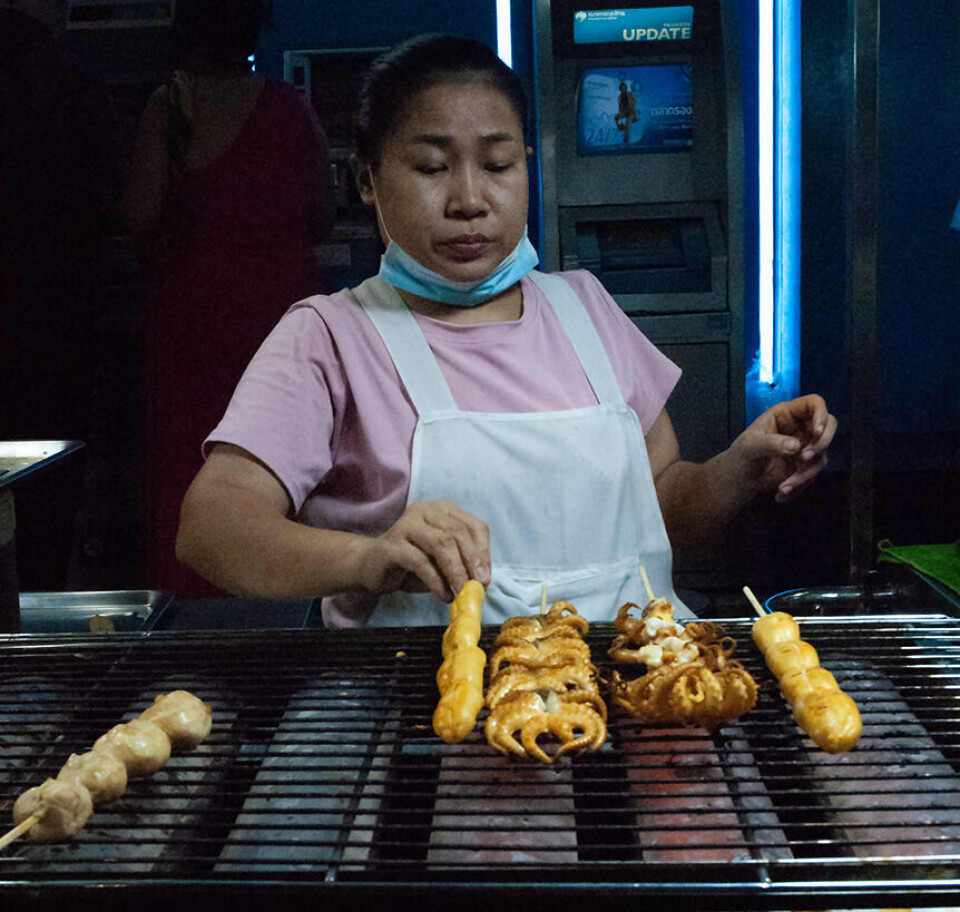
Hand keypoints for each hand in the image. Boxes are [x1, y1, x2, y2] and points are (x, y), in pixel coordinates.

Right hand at [361, 500, 489, 601]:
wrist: (368, 567)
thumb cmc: (410, 564)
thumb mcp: (442, 563)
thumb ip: (461, 565)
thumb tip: (482, 581)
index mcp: (442, 510)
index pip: (474, 526)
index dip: (484, 553)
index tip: (485, 578)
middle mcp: (425, 510)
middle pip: (459, 534)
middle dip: (472, 563)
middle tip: (477, 588)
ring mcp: (406, 524)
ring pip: (442, 544)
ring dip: (456, 572)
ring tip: (460, 593)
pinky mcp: (392, 544)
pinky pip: (420, 560)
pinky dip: (436, 580)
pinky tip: (442, 594)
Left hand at [731, 394, 837, 503]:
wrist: (740, 478)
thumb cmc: (742, 454)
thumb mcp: (751, 446)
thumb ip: (772, 443)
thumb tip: (795, 446)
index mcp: (786, 414)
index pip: (814, 403)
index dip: (821, 414)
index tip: (817, 430)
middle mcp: (800, 428)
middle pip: (829, 425)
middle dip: (822, 443)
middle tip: (805, 457)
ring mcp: (805, 447)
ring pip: (821, 455)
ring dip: (805, 473)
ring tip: (783, 486)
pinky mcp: (806, 466)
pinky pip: (812, 475)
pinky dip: (798, 486)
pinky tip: (781, 494)